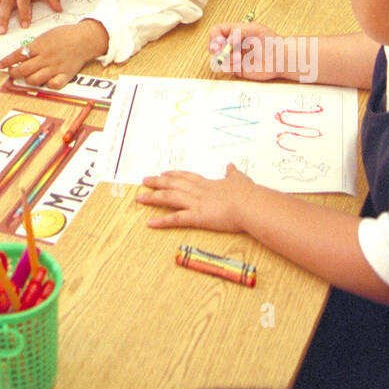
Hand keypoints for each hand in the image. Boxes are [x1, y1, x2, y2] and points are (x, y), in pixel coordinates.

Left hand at [0, 19, 108, 87]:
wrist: (84, 38)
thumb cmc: (65, 35)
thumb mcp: (46, 36)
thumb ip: (34, 46)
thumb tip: (21, 54)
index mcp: (39, 46)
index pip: (18, 55)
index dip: (7, 61)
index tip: (1, 65)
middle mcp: (45, 58)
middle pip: (23, 70)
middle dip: (14, 73)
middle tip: (12, 72)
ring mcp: (55, 67)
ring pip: (34, 80)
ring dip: (28, 80)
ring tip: (27, 77)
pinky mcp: (65, 75)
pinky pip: (52, 85)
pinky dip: (47, 85)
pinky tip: (45, 81)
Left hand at [136, 162, 254, 232]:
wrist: (250, 204)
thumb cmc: (248, 194)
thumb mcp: (240, 180)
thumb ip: (233, 173)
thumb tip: (231, 166)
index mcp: (208, 183)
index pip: (186, 177)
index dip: (174, 175)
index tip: (164, 173)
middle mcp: (198, 191)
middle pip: (173, 184)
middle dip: (157, 182)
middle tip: (144, 181)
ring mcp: (196, 203)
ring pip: (169, 198)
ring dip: (153, 197)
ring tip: (139, 197)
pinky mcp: (197, 217)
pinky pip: (175, 219)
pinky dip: (162, 221)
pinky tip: (150, 222)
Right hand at [208, 22, 282, 78]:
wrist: (281, 59)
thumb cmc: (271, 41)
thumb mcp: (256, 29)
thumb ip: (239, 31)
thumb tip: (227, 39)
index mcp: (234, 32)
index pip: (217, 31)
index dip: (215, 36)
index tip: (220, 42)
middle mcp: (232, 44)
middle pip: (213, 45)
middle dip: (214, 49)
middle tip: (220, 52)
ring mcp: (233, 57)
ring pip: (218, 58)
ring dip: (225, 59)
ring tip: (239, 58)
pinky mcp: (237, 69)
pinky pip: (226, 69)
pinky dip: (230, 67)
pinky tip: (240, 65)